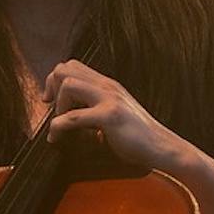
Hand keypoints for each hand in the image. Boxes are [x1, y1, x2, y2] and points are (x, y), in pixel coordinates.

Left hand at [42, 61, 182, 171]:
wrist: (162, 147)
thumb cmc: (137, 136)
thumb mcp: (114, 114)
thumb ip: (96, 107)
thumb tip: (70, 114)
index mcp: (107, 84)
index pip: (72, 65)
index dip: (55, 80)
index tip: (51, 101)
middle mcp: (107, 86)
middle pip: (65, 69)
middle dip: (52, 87)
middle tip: (52, 109)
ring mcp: (109, 99)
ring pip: (68, 85)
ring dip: (58, 106)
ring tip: (61, 124)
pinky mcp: (110, 116)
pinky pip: (73, 116)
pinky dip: (58, 127)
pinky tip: (57, 137)